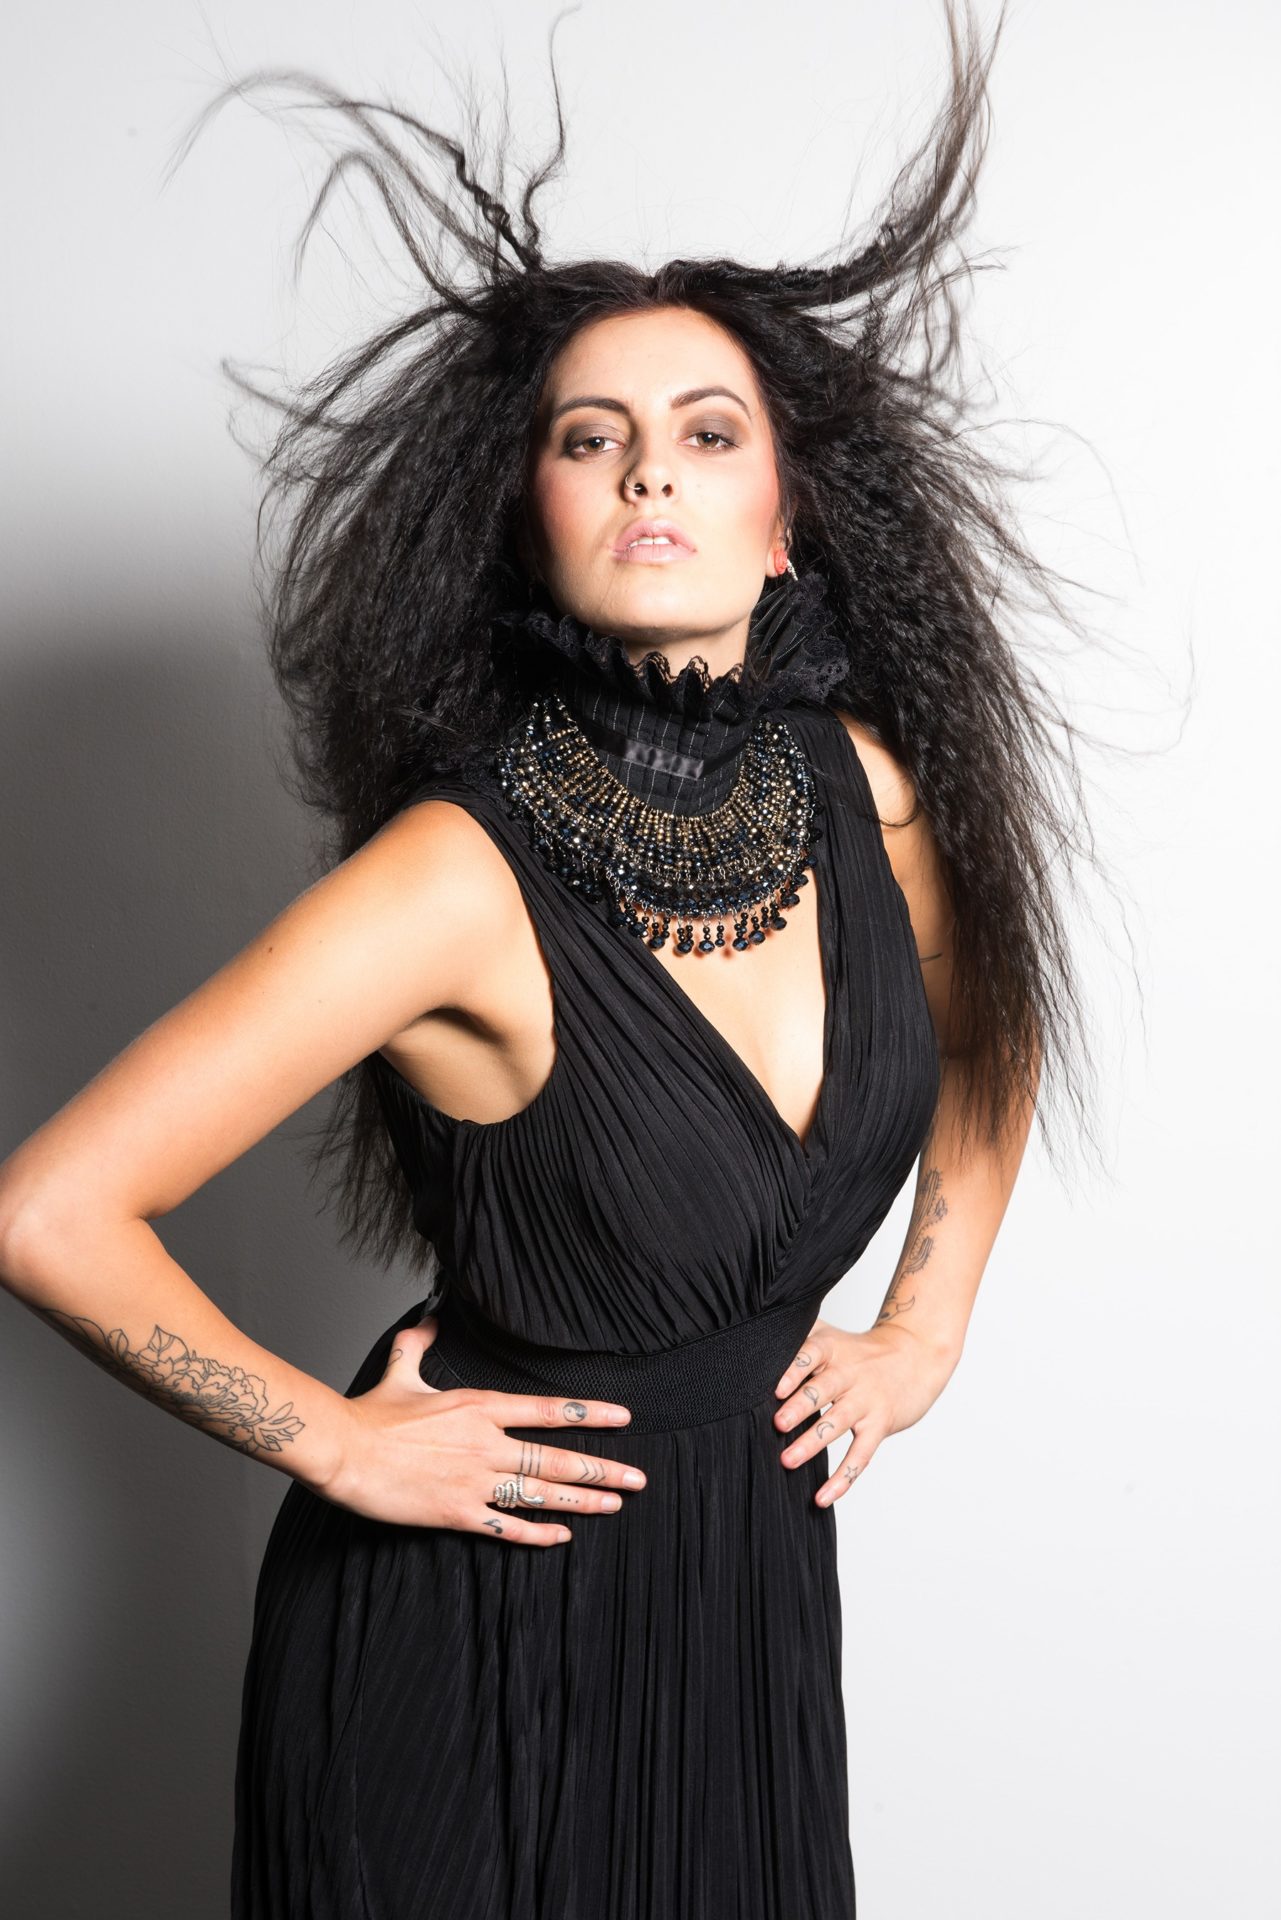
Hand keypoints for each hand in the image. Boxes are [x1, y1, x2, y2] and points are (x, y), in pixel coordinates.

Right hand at [321, 1313, 647, 1544]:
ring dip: (581, 1502)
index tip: (624, 1418)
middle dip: (601, 1470)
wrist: (344, 1450)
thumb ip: (419, 1343)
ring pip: (540, 1495)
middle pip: (555, 1460)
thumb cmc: (370, 1413)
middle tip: (638, 1478)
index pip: (546, 1409)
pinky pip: (507, 1527)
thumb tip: (428, 1316)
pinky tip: (561, 1537)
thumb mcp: (401, 1370)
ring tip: (614, 1505)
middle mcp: (486, 1445)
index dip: (589, 1414)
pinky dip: (537, 1534)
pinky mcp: (457, 1513)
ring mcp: (474, 1481)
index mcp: (478, 1408)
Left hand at [772, 1317, 956, 1506]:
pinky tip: (823, 1497)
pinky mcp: (880, 1425)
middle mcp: (849, 1374)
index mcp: (832, 1349)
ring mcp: (866, 1401)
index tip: (776, 1388)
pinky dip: (843, 1478)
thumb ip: (796, 1334)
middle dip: (800, 1407)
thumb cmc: (861, 1350)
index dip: (794, 1371)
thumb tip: (750, 1337)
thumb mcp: (830, 1334)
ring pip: (838, 1423)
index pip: (811, 1356)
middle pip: (823, 1390)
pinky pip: (861, 1455)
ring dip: (812, 1443)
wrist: (916, 1354)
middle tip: (778, 1424)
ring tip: (787, 1460)